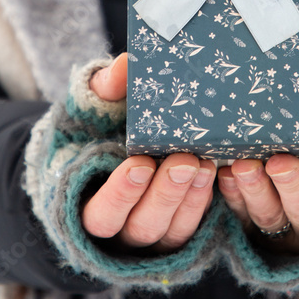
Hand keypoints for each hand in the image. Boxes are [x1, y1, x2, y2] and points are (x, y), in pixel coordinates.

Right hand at [80, 54, 216, 251]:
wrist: (117, 140)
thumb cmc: (98, 125)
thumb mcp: (94, 104)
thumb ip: (103, 87)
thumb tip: (124, 67)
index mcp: (86, 203)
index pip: (101, 215)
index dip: (121, 194)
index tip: (141, 163)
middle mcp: (118, 227)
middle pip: (141, 226)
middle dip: (165, 194)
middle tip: (184, 160)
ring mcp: (150, 230)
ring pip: (170, 231)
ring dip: (189, 197)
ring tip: (204, 163)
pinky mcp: (176, 226)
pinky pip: (192, 225)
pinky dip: (203, 201)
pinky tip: (212, 172)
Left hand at [216, 89, 298, 254]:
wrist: (298, 161)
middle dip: (292, 185)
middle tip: (278, 162)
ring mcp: (285, 232)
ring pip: (272, 218)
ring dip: (256, 191)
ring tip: (244, 166)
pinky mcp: (253, 233)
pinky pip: (242, 218)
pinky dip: (233, 197)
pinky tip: (225, 175)